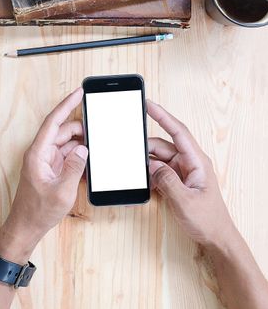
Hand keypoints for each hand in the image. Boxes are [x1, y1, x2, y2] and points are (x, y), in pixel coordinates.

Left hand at [0, 88, 87, 262]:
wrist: (26, 227)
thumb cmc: (37, 211)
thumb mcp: (61, 191)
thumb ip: (74, 168)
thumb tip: (83, 149)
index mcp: (38, 153)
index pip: (53, 122)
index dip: (66, 105)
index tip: (79, 92)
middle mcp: (40, 153)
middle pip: (63, 131)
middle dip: (82, 130)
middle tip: (100, 131)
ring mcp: (46, 161)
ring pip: (67, 144)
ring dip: (82, 145)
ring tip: (98, 148)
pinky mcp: (51, 169)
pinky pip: (67, 156)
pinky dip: (79, 158)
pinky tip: (89, 163)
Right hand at [147, 100, 235, 246]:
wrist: (216, 238)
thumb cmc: (208, 220)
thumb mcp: (185, 201)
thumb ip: (167, 181)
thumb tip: (151, 165)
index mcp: (197, 161)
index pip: (178, 132)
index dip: (163, 116)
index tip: (148, 105)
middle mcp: (189, 163)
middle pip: (161, 145)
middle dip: (144, 148)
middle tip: (128, 149)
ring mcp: (182, 172)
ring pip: (157, 159)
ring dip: (145, 164)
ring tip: (134, 170)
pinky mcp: (175, 181)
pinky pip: (157, 171)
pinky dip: (148, 174)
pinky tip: (143, 182)